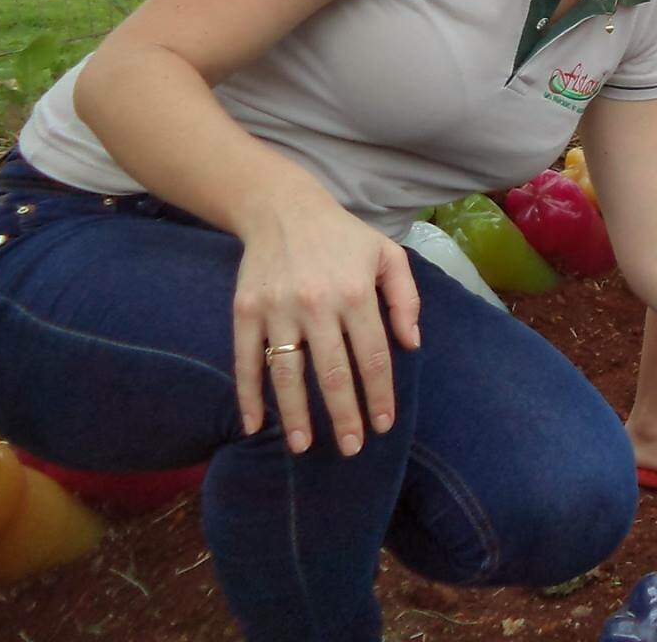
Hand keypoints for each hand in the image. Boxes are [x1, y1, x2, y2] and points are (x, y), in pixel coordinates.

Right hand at [232, 197, 421, 455]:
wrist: (283, 209)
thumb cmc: (344, 237)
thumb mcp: (388, 254)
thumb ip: (405, 298)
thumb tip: (412, 344)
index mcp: (355, 293)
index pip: (373, 356)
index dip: (380, 394)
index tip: (384, 425)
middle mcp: (316, 305)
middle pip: (333, 372)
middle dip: (344, 415)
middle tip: (351, 448)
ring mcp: (277, 310)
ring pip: (287, 373)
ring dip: (295, 414)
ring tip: (303, 446)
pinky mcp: (245, 312)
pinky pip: (246, 361)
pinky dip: (247, 396)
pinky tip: (254, 425)